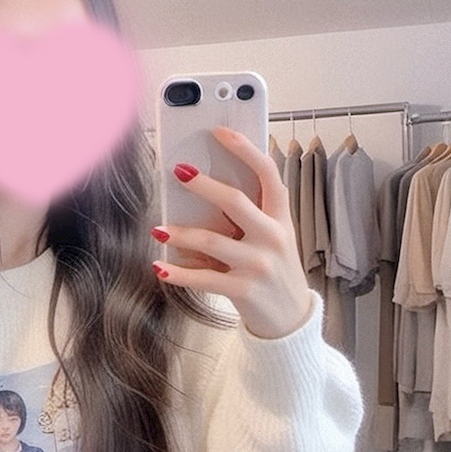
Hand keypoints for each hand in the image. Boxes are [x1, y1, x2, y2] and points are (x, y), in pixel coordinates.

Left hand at [151, 125, 312, 339]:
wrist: (291, 320)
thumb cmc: (276, 273)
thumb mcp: (273, 240)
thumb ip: (248, 218)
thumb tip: (199, 196)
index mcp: (281, 219)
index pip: (269, 174)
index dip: (245, 149)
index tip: (220, 132)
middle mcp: (273, 237)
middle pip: (236, 201)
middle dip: (204, 184)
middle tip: (178, 171)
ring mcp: (258, 264)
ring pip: (211, 240)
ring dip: (180, 233)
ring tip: (159, 229)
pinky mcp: (243, 290)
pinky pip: (203, 278)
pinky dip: (178, 273)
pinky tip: (160, 267)